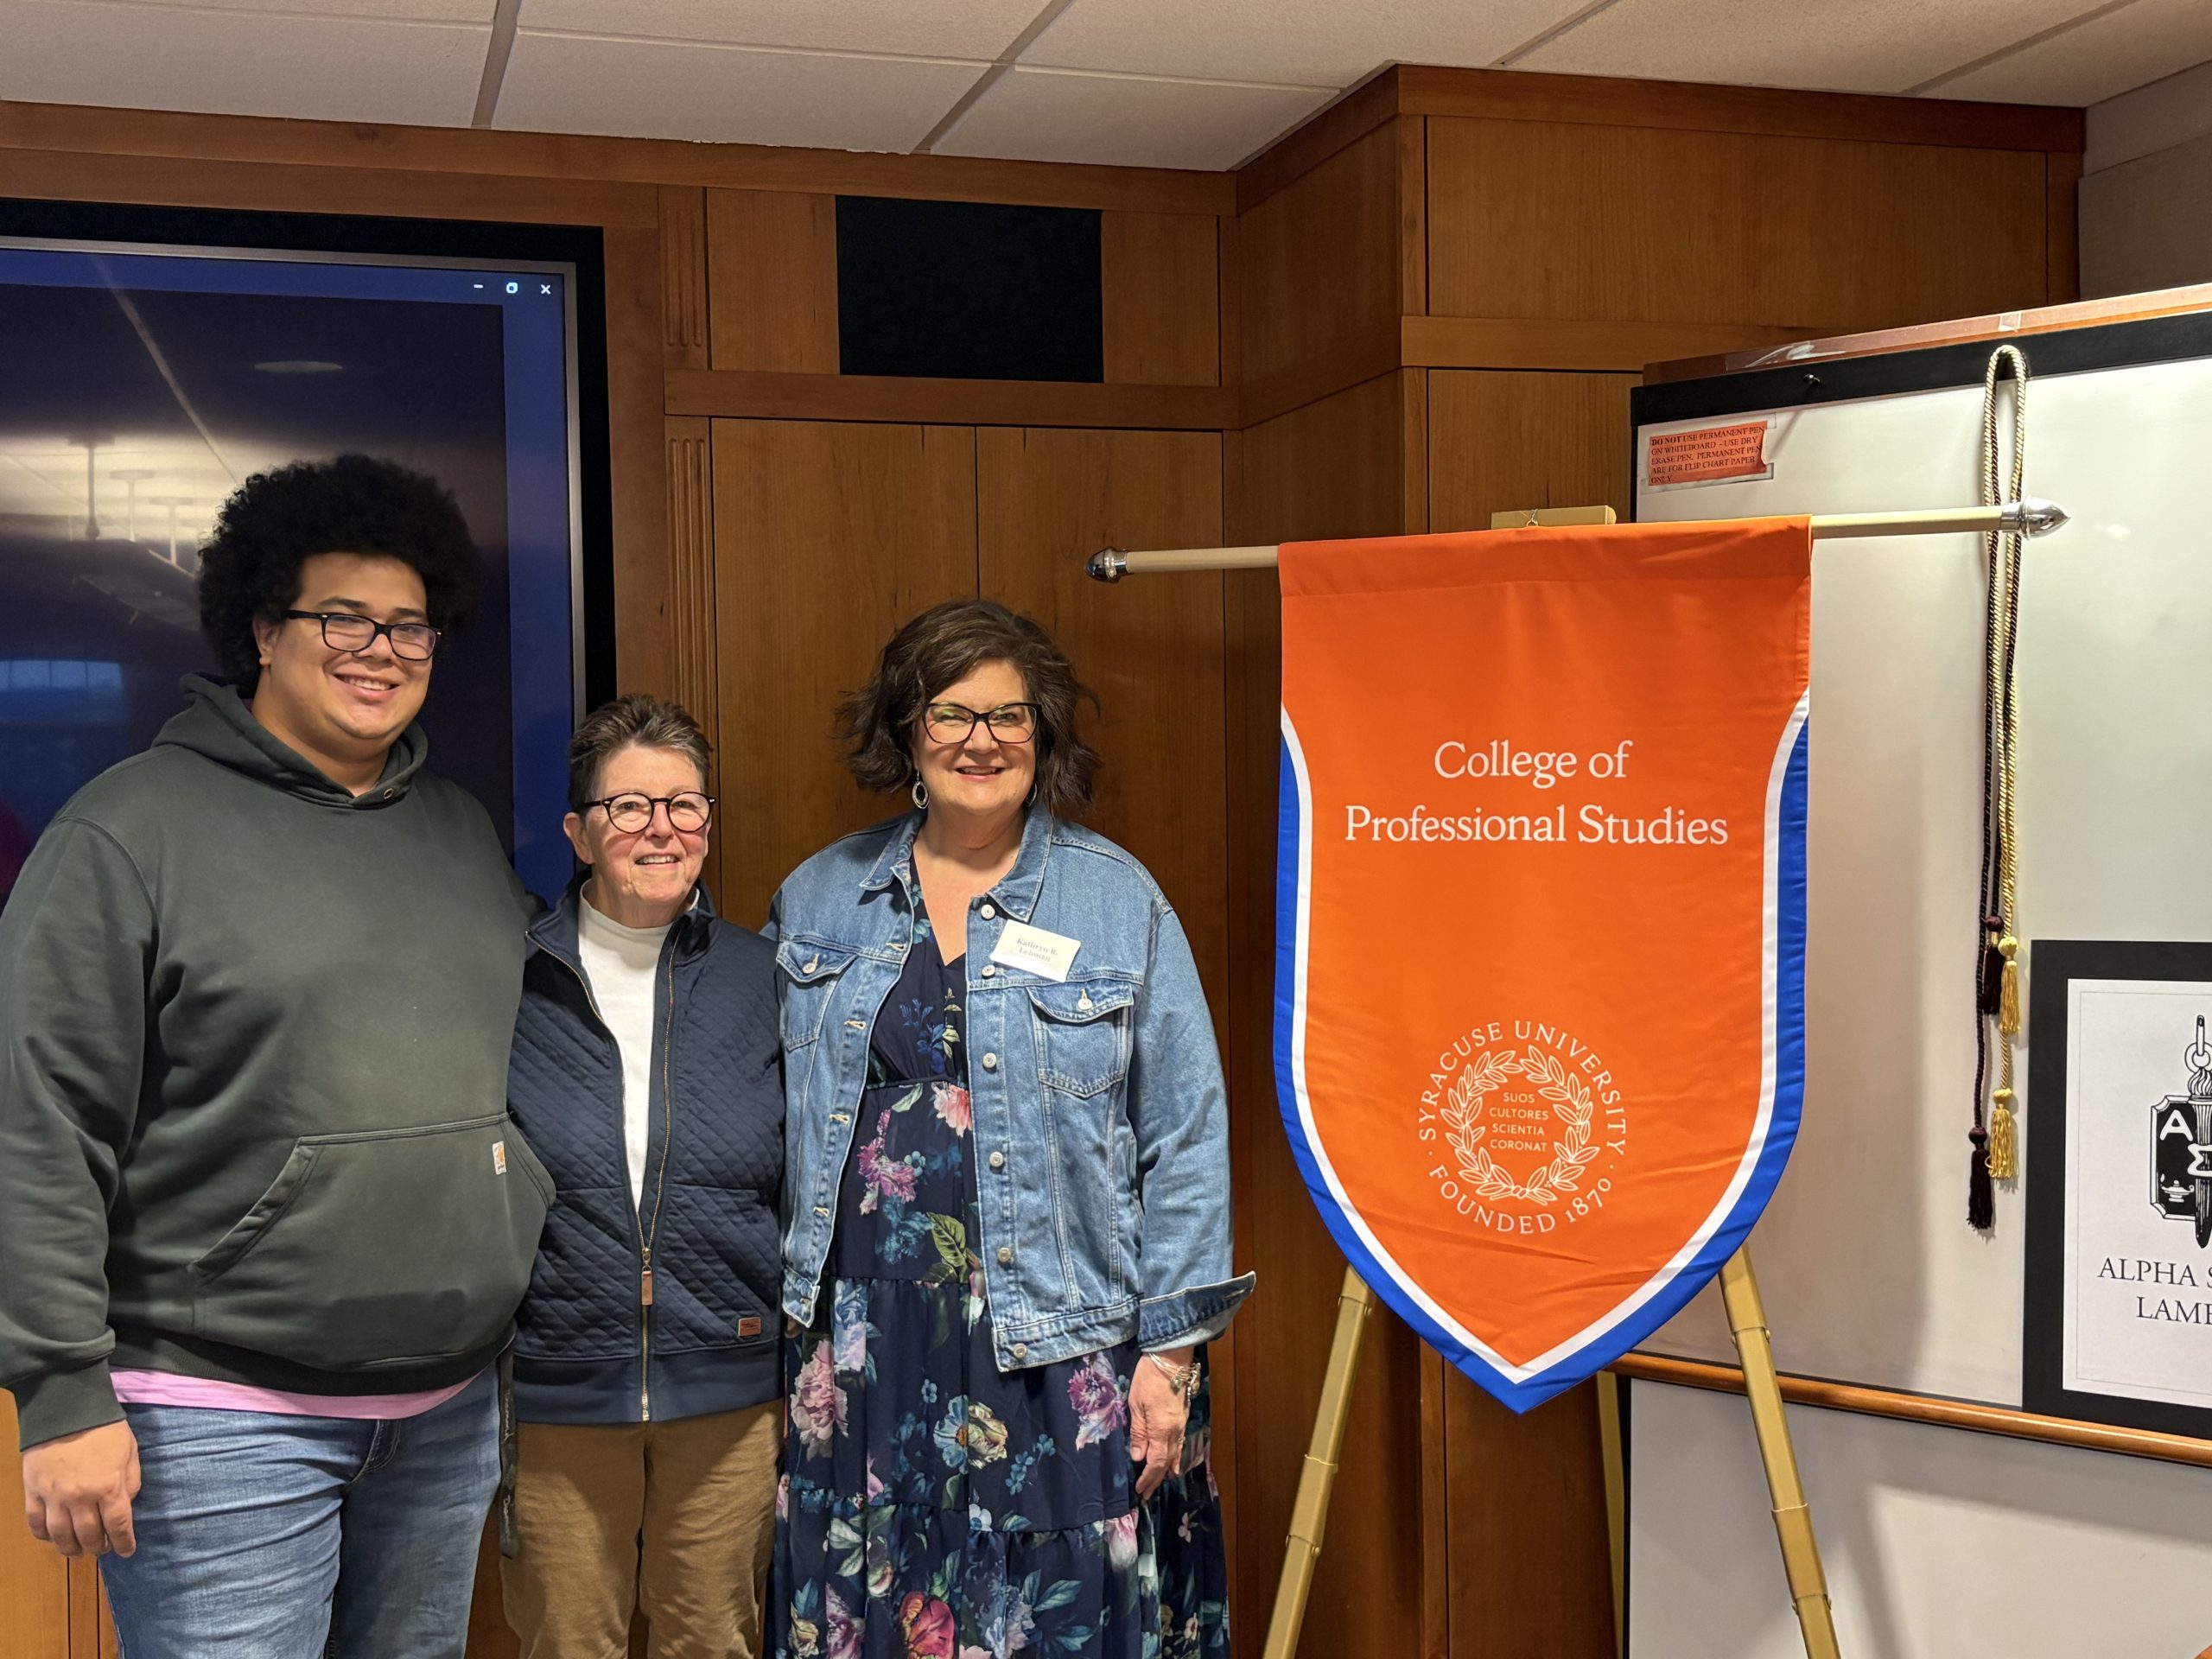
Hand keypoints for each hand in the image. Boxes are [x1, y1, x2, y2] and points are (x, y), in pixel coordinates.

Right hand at [22, 1419, 139, 1558]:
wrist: (66, 1410)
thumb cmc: (105, 1428)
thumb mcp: (130, 1451)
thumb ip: (131, 1481)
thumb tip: (125, 1505)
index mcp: (109, 1487)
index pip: (118, 1525)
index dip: (124, 1543)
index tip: (126, 1551)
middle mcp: (80, 1498)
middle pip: (89, 1536)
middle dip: (98, 1547)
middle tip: (102, 1549)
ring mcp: (53, 1497)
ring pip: (60, 1536)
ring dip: (71, 1548)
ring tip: (78, 1551)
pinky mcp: (33, 1492)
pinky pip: (36, 1523)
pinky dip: (44, 1536)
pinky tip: (52, 1537)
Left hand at [1127, 1350, 1192, 1499]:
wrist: (1171, 1358)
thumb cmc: (1149, 1379)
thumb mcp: (1136, 1405)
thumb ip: (1139, 1432)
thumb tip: (1138, 1458)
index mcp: (1161, 1430)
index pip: (1156, 1462)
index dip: (1148, 1478)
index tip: (1140, 1489)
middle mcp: (1174, 1431)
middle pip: (1167, 1462)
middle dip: (1156, 1479)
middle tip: (1147, 1493)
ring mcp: (1181, 1424)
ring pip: (1175, 1454)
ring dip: (1167, 1470)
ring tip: (1161, 1483)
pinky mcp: (1183, 1417)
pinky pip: (1180, 1444)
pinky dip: (1176, 1457)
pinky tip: (1174, 1462)